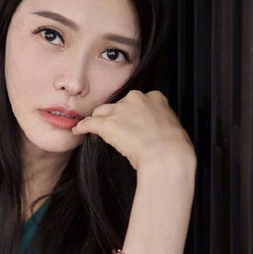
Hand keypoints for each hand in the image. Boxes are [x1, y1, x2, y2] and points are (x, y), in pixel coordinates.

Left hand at [70, 90, 195, 173]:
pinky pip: (89, 123)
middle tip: (113, 132)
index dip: (131, 114)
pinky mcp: (108, 124)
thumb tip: (152, 131)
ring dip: (98, 122)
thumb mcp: (171, 127)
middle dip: (114, 117)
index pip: (136, 102)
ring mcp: (120, 110)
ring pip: (102, 112)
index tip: (129, 124)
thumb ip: (159, 123)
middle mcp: (135, 98)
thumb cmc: (174, 148)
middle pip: (117, 105)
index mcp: (154, 97)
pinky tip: (78, 131)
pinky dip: (82, 127)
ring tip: (94, 133)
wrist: (167, 156)